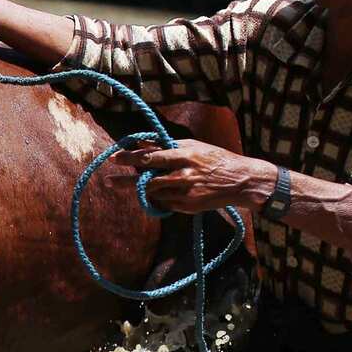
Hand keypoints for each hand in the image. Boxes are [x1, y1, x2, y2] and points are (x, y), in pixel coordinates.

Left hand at [111, 139, 275, 212]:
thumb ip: (166, 147)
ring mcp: (185, 194)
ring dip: (143, 189)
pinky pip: (165, 203)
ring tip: (138, 183)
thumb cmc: (215, 159)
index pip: (151, 157)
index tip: (114, 158)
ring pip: (154, 193)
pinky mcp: (187, 207)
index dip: (130, 158)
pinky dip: (161, 197)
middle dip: (126, 181)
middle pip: (147, 180)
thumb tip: (140, 143)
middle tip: (110, 181)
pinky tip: (168, 191)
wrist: (241, 182)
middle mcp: (183, 176)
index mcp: (184, 156)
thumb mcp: (193, 146)